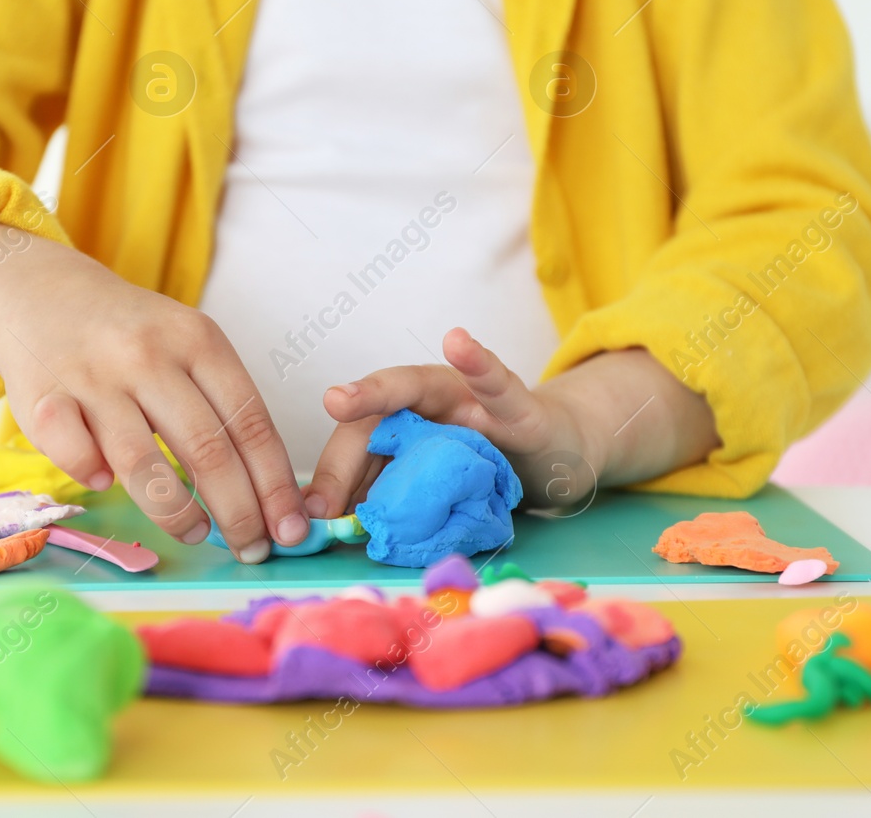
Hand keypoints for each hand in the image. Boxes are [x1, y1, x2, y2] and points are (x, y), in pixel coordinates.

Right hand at [0, 222, 308, 562]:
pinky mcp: (43, 399)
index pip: (249, 422)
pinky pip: (75, 455)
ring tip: (197, 532)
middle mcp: (148, 356)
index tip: (291, 528)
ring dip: (177, 513)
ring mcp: (93, 377)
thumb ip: (222, 403)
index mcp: (198, 340)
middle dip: (238, 512)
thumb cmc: (130, 334)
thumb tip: (267, 493)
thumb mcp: (188, 343)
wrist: (42, 292)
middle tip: (252, 549)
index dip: (274, 484)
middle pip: (207, 449)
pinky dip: (94, 477)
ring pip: (142, 464)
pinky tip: (107, 487)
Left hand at [305, 328, 720, 517]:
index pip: (357, 445)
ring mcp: (471, 399)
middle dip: (342, 458)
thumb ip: (394, 498)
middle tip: (320, 500)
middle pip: (374, 421)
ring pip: (416, 387)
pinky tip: (458, 342)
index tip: (311, 515)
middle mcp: (429, 400)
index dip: (331, 477)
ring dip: (377, 392)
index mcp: (406, 423)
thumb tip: (335, 528)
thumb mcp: (438, 486)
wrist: (559, 455)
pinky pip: (499, 385)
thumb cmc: (488, 466)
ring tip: (341, 400)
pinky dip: (479, 365)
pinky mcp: (521, 409)